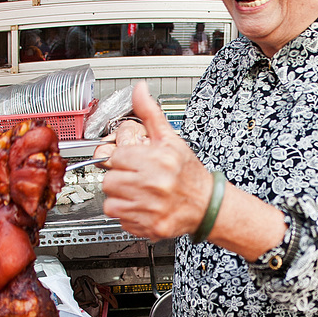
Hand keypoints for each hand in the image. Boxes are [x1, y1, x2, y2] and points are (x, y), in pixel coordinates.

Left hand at [99, 82, 212, 240]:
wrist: (208, 205)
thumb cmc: (188, 173)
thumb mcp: (170, 139)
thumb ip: (150, 114)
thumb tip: (139, 90)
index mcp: (157, 160)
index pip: (116, 157)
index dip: (123, 159)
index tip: (133, 162)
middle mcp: (154, 184)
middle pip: (109, 181)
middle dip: (120, 179)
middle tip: (135, 179)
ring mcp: (152, 207)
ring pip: (111, 203)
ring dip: (121, 199)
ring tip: (137, 194)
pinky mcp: (150, 226)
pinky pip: (122, 221)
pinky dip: (129, 216)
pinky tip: (143, 207)